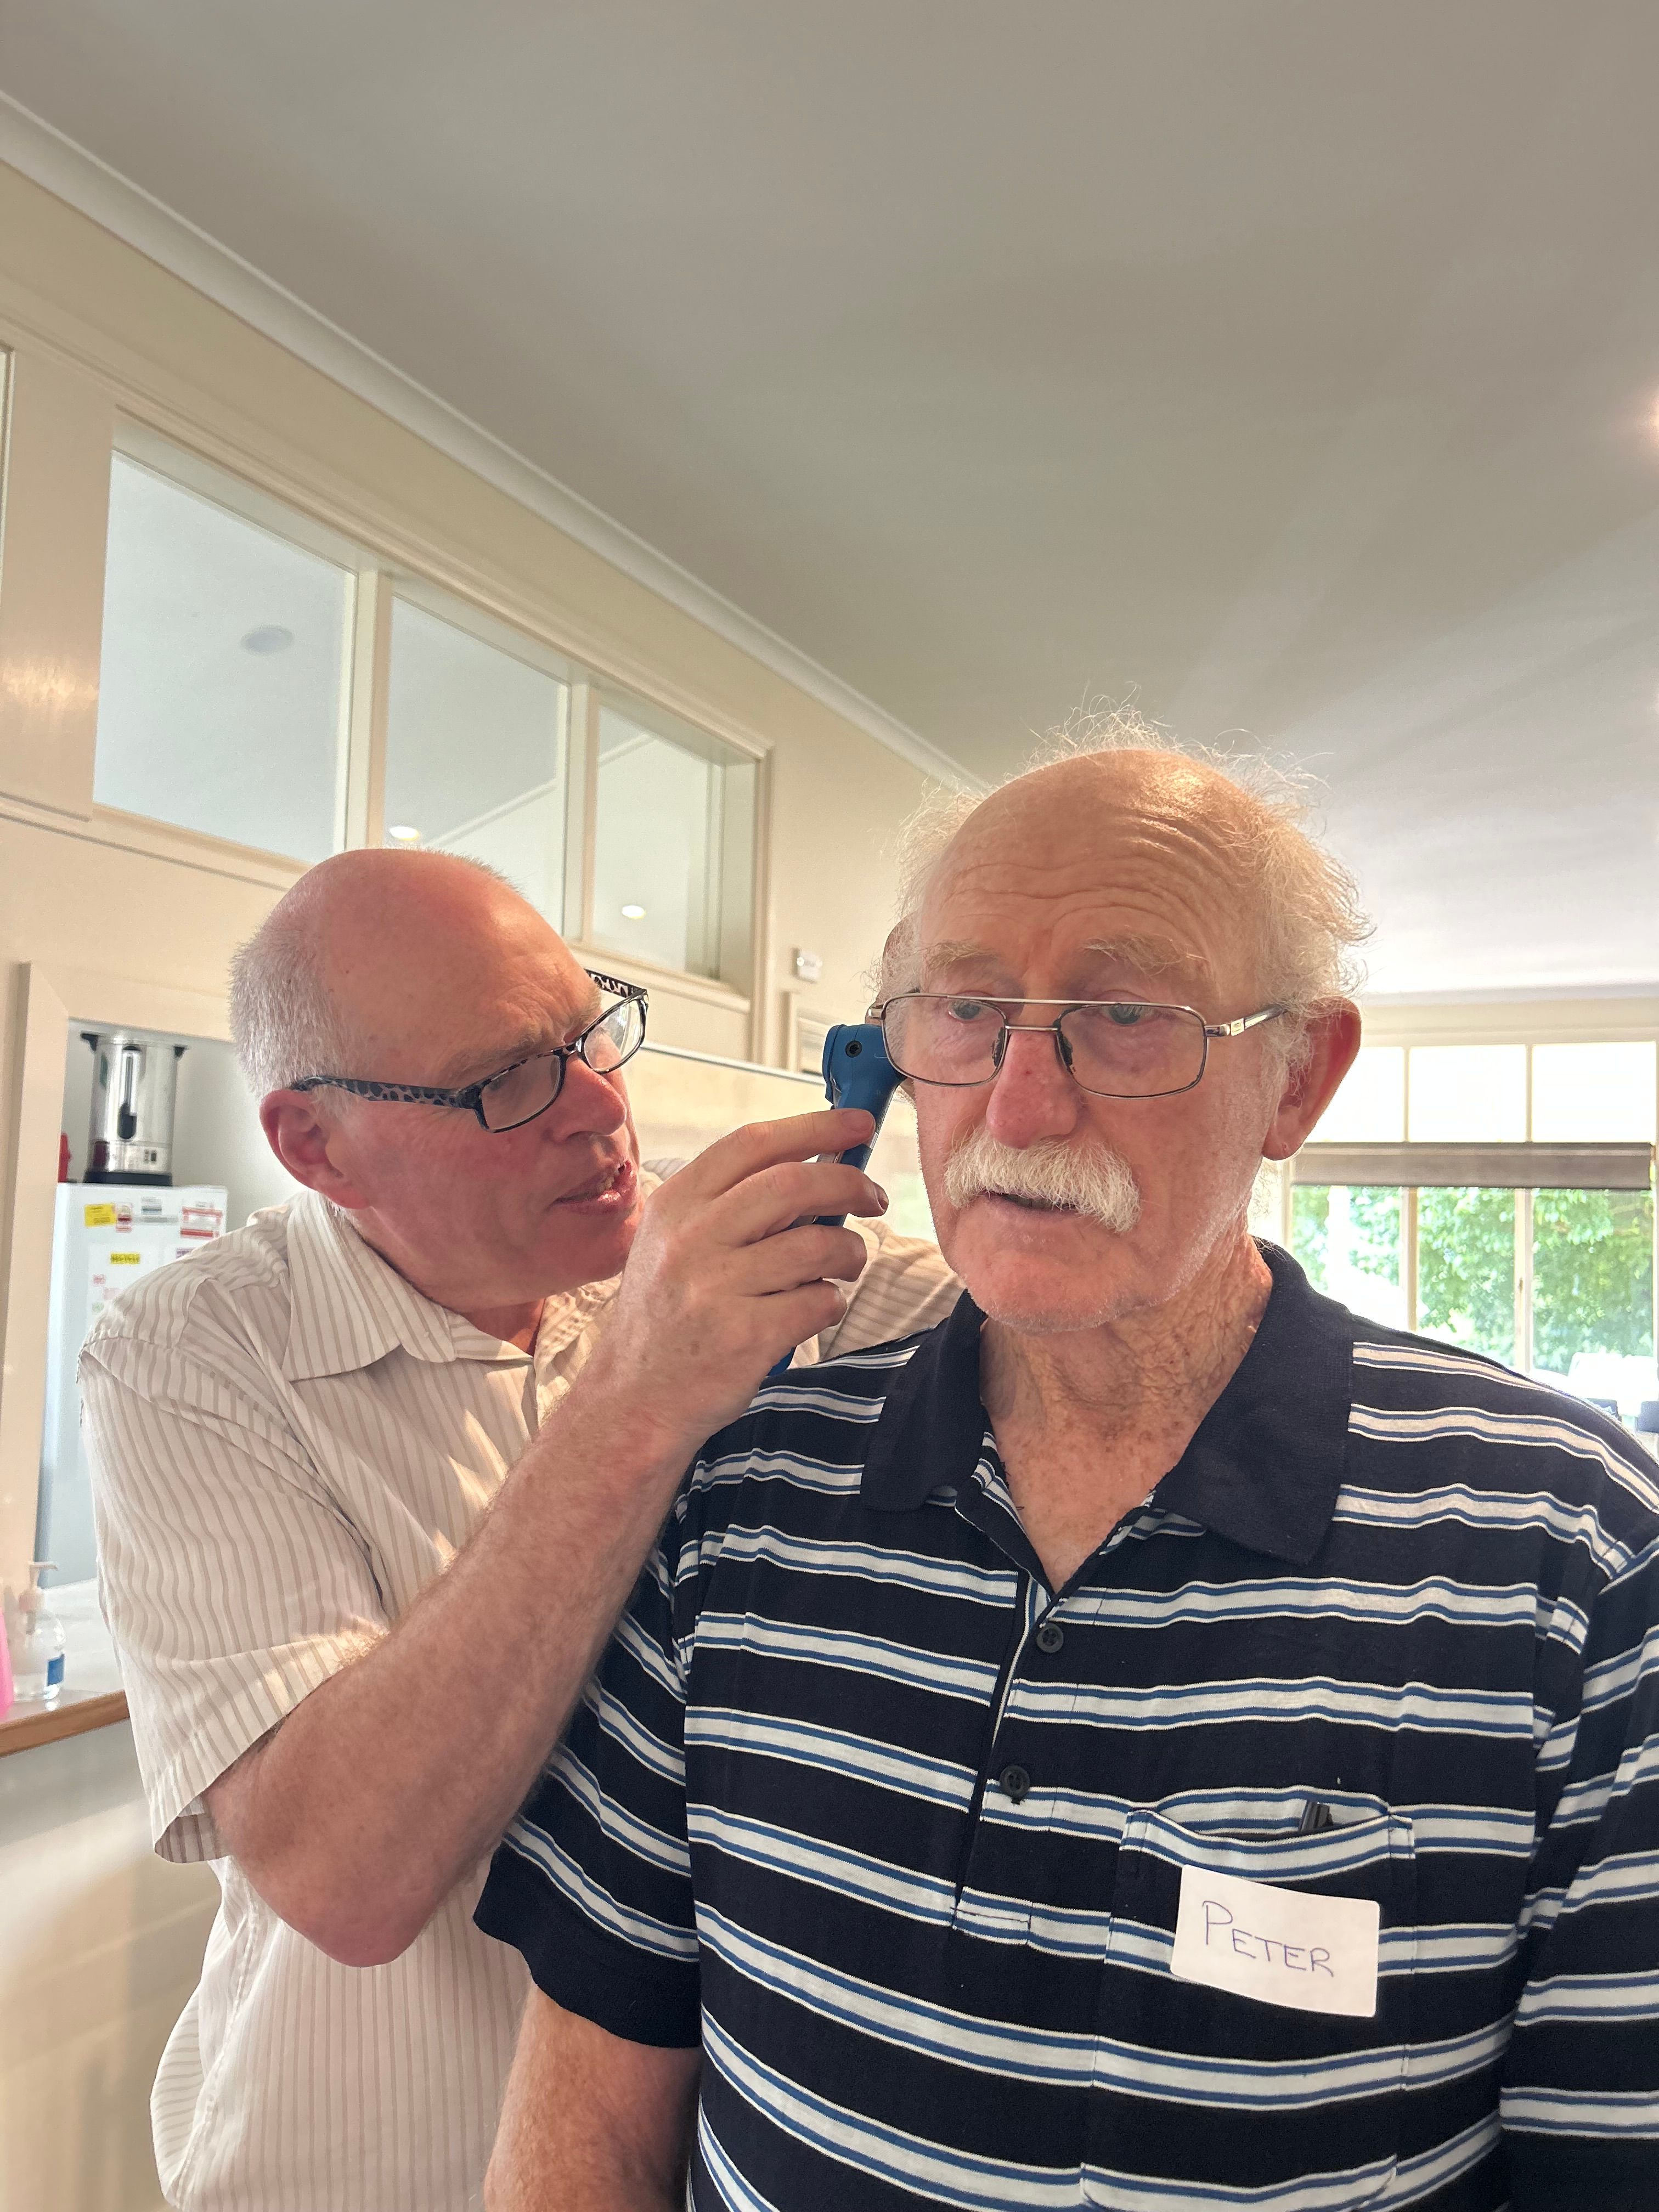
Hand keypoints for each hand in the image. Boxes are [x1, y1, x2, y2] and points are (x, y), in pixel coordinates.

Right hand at [576, 1109, 885, 1460]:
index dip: (815, 1127)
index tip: (857, 1125)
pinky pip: (819, 1301)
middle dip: (850, 1183)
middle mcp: (690, 1239)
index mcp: (676, 1203)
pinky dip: (832, 1301)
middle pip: (794, 1184)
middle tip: (874, 1197)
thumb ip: (732, 1203)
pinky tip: (818, 1307)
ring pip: (818, 1244)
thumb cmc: (667, 1315)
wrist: (632, 1399)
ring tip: (844, 1264)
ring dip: (850, 1251)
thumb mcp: (674, 1242)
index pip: (753, 1143)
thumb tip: (819, 1166)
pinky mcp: (743, 1337)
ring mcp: (715, 1289)